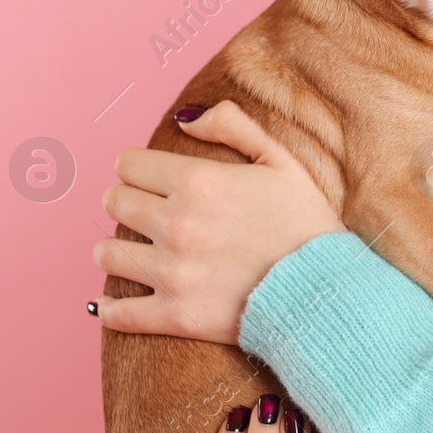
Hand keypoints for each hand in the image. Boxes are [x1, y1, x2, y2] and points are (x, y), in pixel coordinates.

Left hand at [92, 100, 346, 344]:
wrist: (325, 290)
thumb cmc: (306, 222)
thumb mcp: (280, 160)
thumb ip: (232, 125)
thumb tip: (184, 117)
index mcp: (197, 181)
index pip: (128, 164)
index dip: (136, 167)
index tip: (146, 177)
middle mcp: (177, 224)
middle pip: (114, 202)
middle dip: (124, 201)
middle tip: (140, 211)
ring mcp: (172, 272)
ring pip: (106, 254)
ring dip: (114, 250)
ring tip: (128, 254)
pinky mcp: (174, 315)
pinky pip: (118, 314)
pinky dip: (113, 309)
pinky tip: (117, 304)